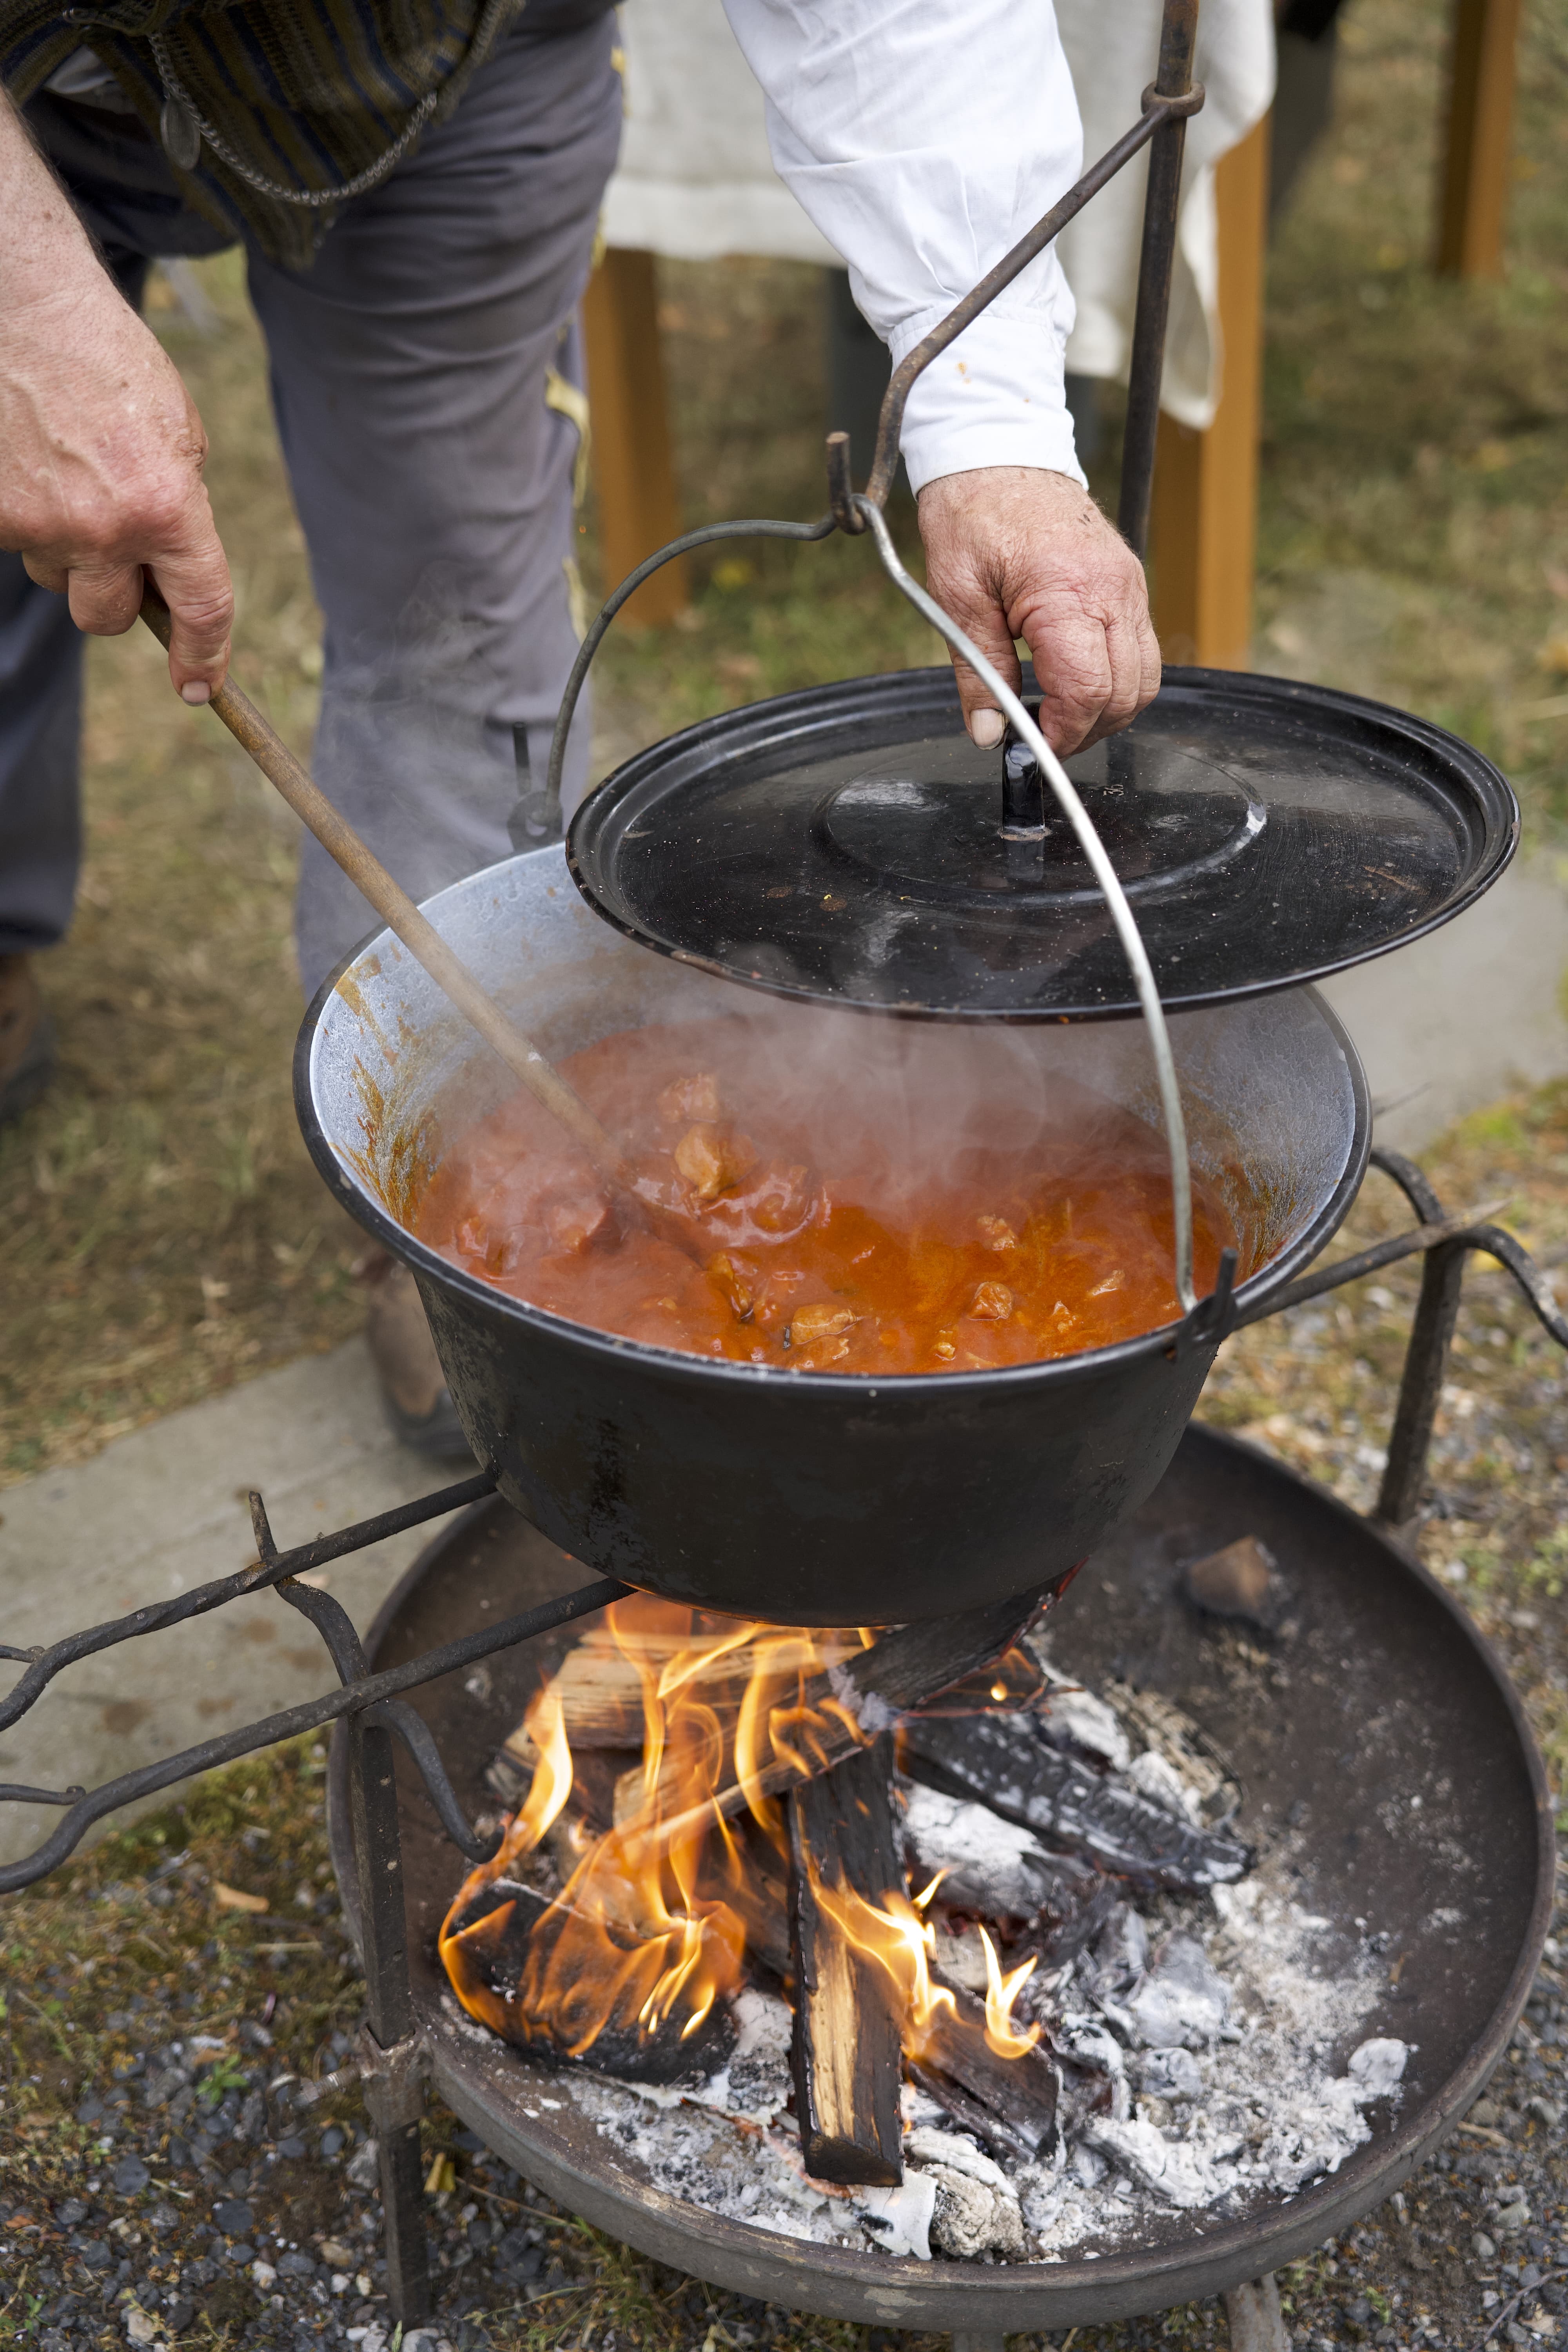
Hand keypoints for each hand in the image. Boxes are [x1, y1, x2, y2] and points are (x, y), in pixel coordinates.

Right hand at [0, 99, 230, 701]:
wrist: (24, 307)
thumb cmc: (110, 365)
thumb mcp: (177, 436)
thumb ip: (180, 513)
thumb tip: (170, 576)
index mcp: (167, 506)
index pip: (201, 609)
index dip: (204, 656)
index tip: (198, 685)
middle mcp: (102, 526)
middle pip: (109, 617)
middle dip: (116, 594)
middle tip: (114, 542)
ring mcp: (38, 524)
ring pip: (57, 578)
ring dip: (67, 546)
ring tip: (65, 471)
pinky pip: (18, 544)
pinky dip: (26, 514)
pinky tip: (29, 462)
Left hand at [916, 466, 1159, 757]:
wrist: (999, 454)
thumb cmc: (973, 516)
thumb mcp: (956, 599)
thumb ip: (977, 672)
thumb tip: (988, 734)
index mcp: (1067, 591)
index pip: (1089, 689)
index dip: (1065, 732)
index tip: (1034, 746)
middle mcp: (1113, 590)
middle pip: (1128, 693)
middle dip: (1088, 731)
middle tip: (1044, 739)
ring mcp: (1129, 586)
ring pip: (1144, 678)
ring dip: (1108, 710)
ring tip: (1060, 715)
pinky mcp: (1130, 584)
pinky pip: (1141, 651)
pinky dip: (1115, 680)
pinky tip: (1074, 681)